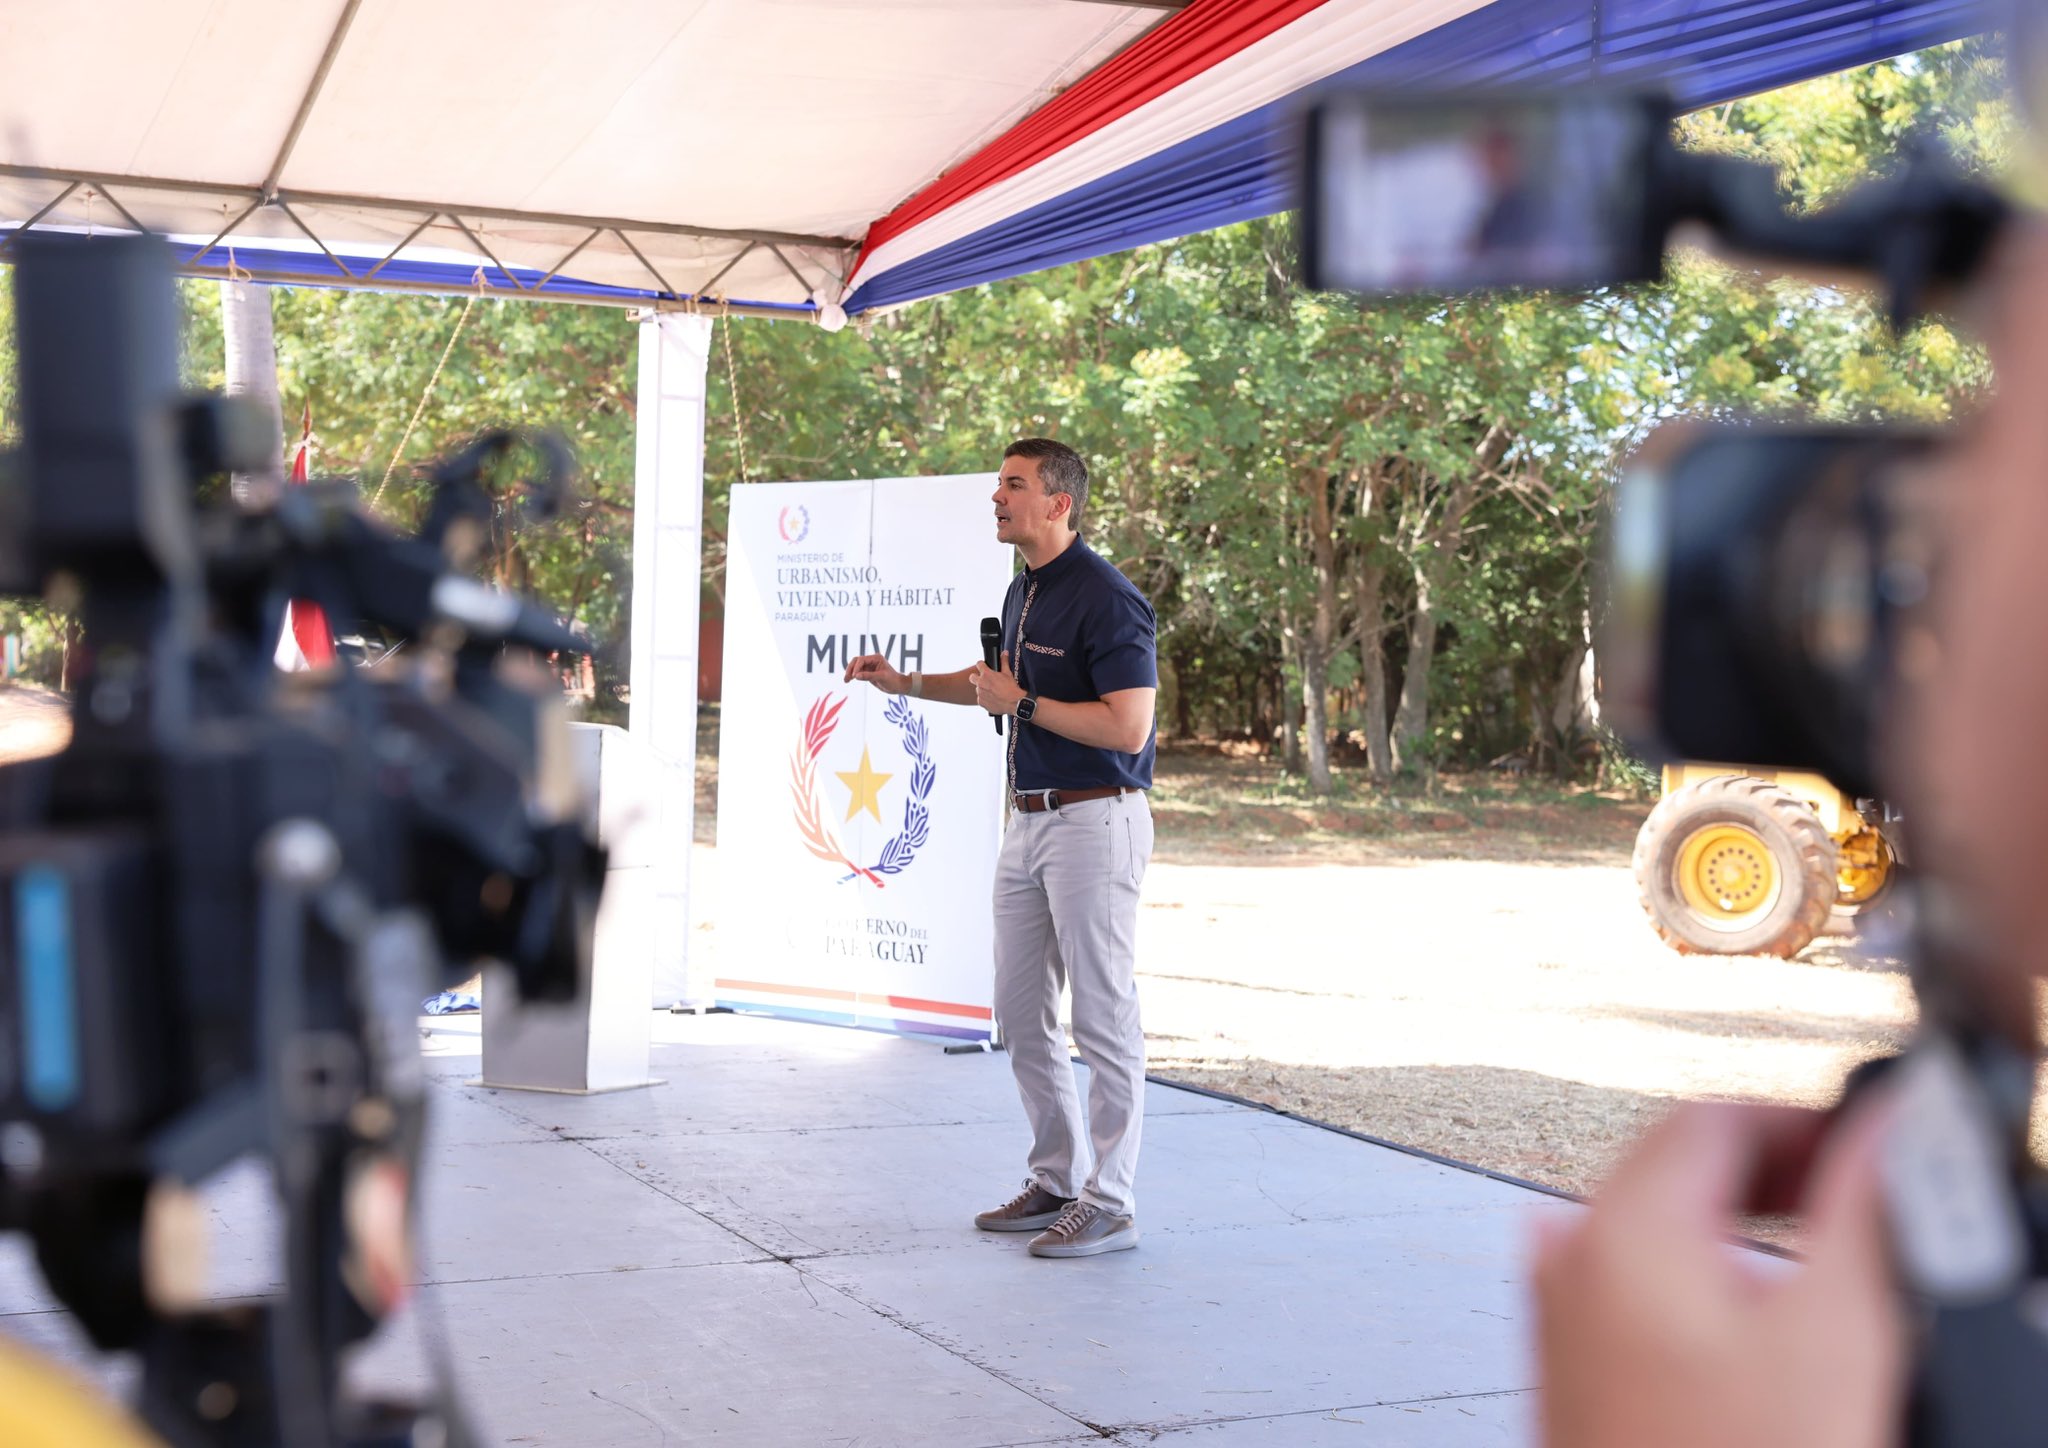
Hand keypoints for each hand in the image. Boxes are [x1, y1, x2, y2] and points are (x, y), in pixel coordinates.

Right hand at [843, 654, 906, 693]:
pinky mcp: (867, 673)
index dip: (856, 667)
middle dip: (850, 669)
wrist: (898, 686)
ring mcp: (869, 666)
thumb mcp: (881, 677)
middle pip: (856, 661)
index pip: (862, 660)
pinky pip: (858, 673)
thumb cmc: (893, 680)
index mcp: (876, 658)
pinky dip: (853, 676)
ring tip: (846, 680)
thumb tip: (856, 676)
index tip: (854, 676)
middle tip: (847, 677)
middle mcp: (871, 660)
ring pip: (855, 667)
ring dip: (850, 673)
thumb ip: (868, 676)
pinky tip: (848, 680)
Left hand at [969, 651, 1023, 716]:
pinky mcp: (981, 702)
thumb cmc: (1011, 688)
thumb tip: (1004, 653)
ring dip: (982, 689)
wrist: (1014, 703)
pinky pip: (980, 698)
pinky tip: (992, 698)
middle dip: (976, 677)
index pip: (978, 664)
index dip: (982, 665)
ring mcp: (980, 693)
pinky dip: (985, 698)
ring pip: (977, 689)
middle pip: (972, 677)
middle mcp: (981, 683)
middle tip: (984, 679)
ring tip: (992, 691)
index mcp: (986, 674)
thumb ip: (1004, 662)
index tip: (983, 666)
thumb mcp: (1008, 673)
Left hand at [1533, 1094, 1903, 1447]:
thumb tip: (1892, 1129)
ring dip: (1738, 1222)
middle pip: (1674, 1164)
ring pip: (1653, 1227)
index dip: (1804, 1120)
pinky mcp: (1570, 1374)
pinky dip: (1699, 1278)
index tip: (1872, 1143)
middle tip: (1857, 1195)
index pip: (1711, 1117)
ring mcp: (1560, 1320)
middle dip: (1774, 1168)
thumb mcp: (1832, 1334)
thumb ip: (1864, 1211)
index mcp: (1620, 1228)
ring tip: (1820, 1257)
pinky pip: (1635, 1288)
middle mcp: (1568, 1260)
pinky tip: (1747, 1321)